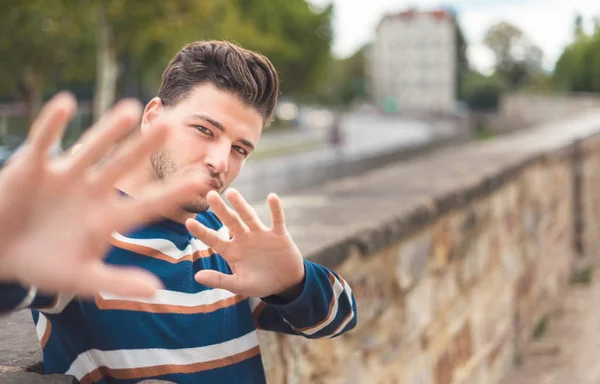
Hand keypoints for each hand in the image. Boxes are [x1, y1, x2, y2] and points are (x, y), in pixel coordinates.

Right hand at [0, 92, 200, 297]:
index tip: (201, 180)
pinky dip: (53, 124)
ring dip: (110, 130)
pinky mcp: (33, 167)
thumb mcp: (81, 278)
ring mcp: (65, 177)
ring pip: (92, 148)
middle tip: (172, 126)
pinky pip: (45, 141)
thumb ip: (117, 282)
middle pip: (124, 165)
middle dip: (145, 148)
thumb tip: (157, 290)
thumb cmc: (42, 266)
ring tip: (133, 110)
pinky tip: (66, 103)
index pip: (147, 202)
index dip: (173, 191)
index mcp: (107, 217)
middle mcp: (92, 191)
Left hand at [186, 188, 304, 298]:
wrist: (286, 283)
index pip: (214, 239)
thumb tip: (197, 276)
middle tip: (210, 194)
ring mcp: (261, 235)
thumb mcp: (239, 285)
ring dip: (241, 205)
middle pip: (230, 221)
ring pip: (249, 216)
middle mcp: (244, 239)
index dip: (202, 232)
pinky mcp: (278, 234)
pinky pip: (277, 219)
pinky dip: (275, 209)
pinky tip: (272, 197)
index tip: (189, 222)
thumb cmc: (260, 284)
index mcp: (232, 251)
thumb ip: (219, 280)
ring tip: (231, 193)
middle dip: (220, 209)